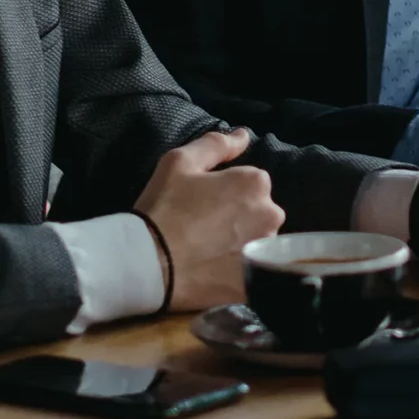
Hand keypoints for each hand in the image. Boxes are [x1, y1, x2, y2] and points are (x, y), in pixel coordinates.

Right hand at [132, 127, 282, 310]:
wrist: (148, 265)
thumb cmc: (163, 208)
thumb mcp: (180, 162)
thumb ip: (216, 144)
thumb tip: (244, 135)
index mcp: (255, 183)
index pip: (251, 184)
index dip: (226, 193)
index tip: (203, 205)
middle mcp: (271, 214)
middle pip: (260, 213)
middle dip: (239, 219)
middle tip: (204, 230)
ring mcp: (265, 250)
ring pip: (259, 242)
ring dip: (241, 245)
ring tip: (208, 253)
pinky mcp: (255, 282)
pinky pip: (254, 273)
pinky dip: (238, 272)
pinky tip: (214, 273)